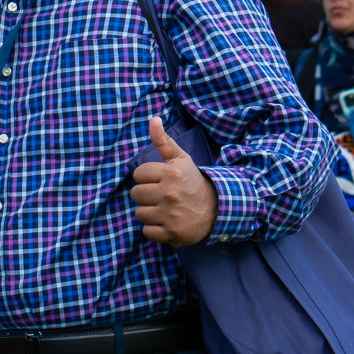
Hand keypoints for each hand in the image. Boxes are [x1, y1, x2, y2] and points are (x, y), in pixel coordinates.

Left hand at [129, 117, 217, 245]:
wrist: (217, 209)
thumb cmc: (192, 182)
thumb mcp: (180, 160)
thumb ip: (164, 141)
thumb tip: (153, 119)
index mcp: (171, 174)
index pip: (138, 174)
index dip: (147, 178)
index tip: (160, 181)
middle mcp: (170, 194)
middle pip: (135, 194)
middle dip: (146, 195)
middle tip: (162, 196)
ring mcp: (171, 215)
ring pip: (139, 213)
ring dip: (150, 212)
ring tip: (165, 209)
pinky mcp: (172, 234)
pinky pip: (147, 232)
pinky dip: (155, 229)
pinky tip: (167, 222)